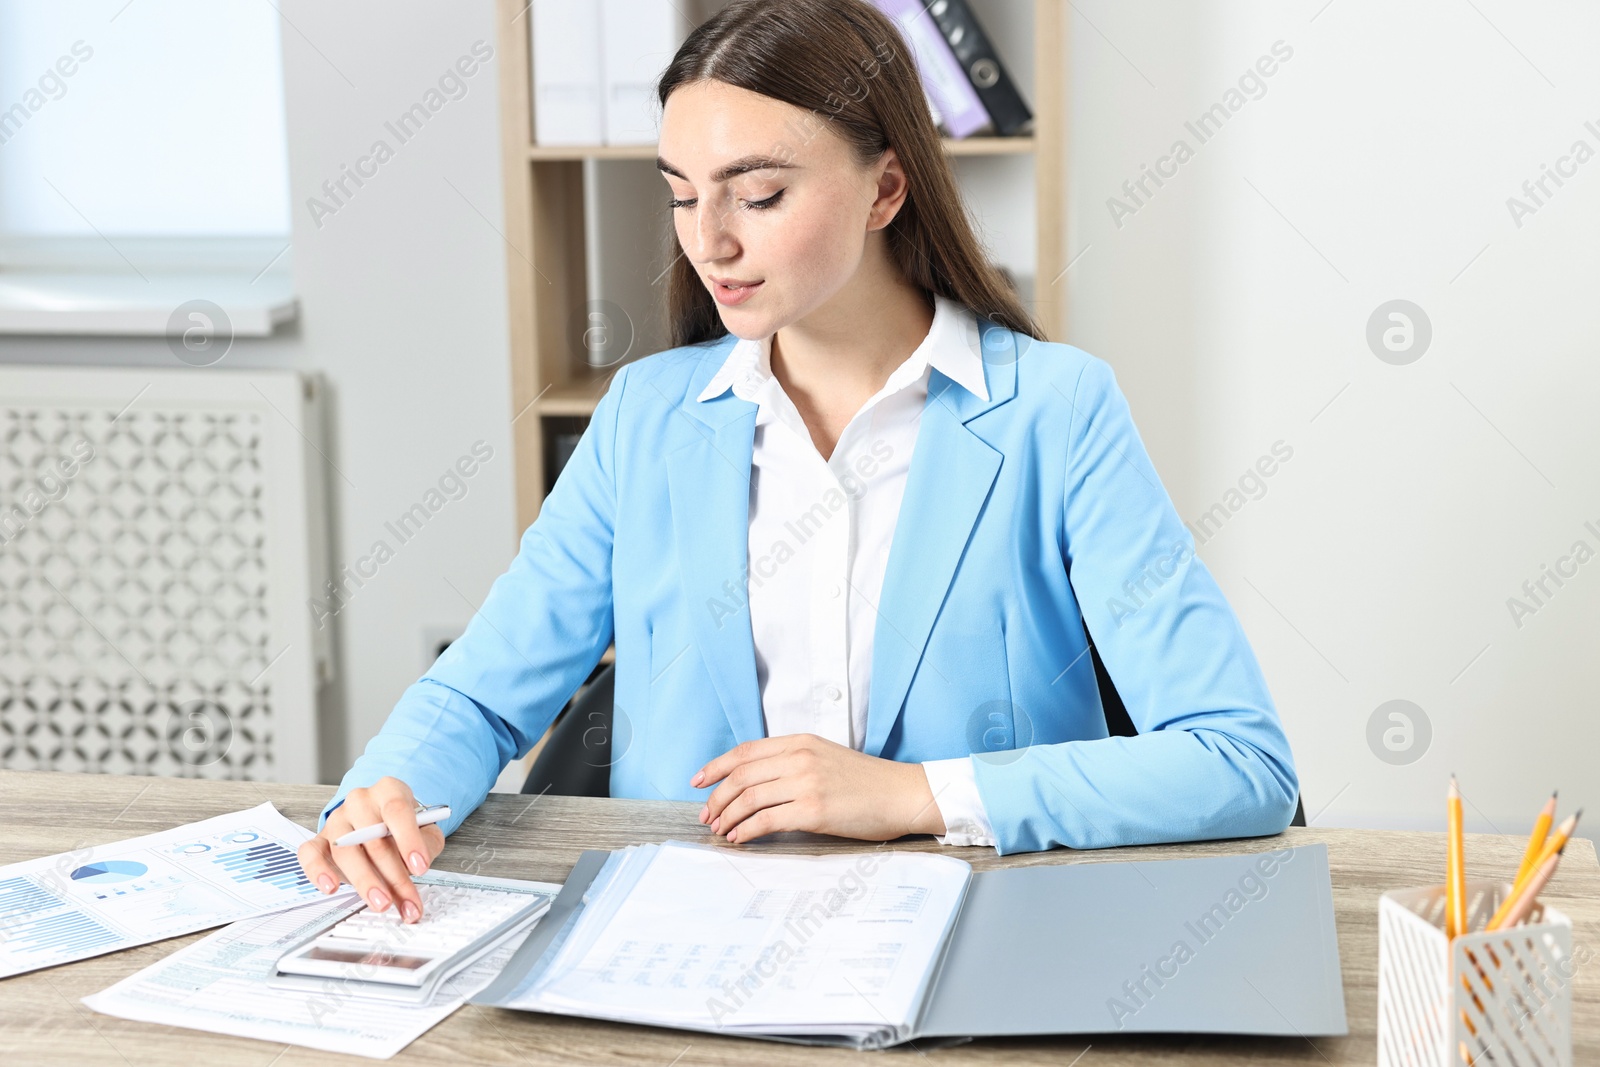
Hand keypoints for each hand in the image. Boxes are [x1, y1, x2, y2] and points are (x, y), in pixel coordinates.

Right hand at [296, 777, 445, 923]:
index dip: (409, 840)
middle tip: (406, 899)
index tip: (420, 867)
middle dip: (393, 875)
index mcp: (388, 791)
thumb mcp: (425, 831)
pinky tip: (331, 887)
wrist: (381, 823)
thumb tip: (419, 865)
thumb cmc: (403, 828)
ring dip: (365, 882)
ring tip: (382, 903)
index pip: (397, 810)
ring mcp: (337, 820)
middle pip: (373, 839)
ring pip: (345, 851)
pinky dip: (318, 871)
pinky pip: (311, 853)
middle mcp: (360, 802)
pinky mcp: (319, 840)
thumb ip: (426, 844)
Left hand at [691, 734, 945, 843]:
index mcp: (800, 742)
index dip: (716, 766)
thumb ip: (793, 762)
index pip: (746, 751)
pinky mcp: (814, 810)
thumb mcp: (826, 757)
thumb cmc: (868, 782)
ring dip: (728, 816)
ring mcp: (806, 783)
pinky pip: (766, 820)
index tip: (699, 782)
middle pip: (741, 776)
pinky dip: (746, 830)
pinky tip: (740, 837)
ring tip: (721, 830)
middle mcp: (800, 758)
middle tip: (707, 816)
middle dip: (717, 798)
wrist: (903, 794)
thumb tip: (755, 783)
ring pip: (749, 798)